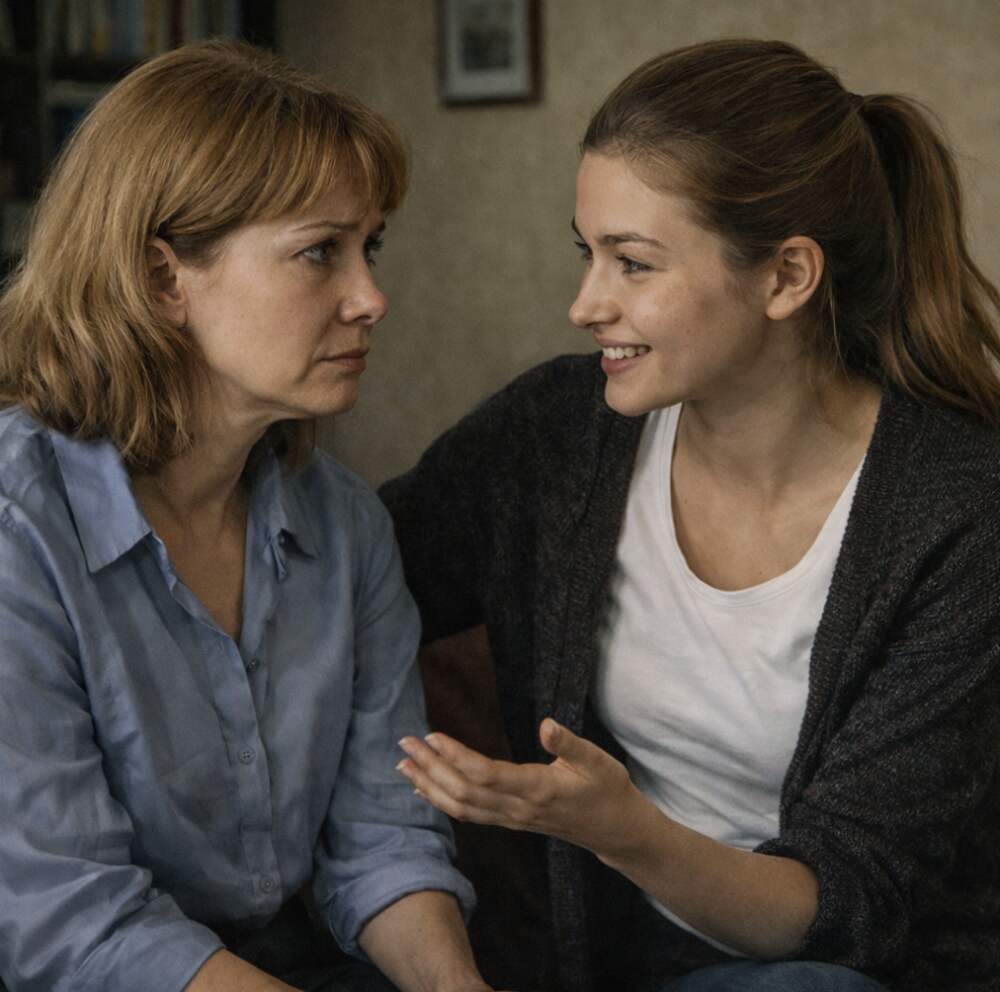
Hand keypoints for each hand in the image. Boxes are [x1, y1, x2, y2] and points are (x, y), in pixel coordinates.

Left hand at [397, 718, 639, 859]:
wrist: (613, 828)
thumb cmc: (606, 788)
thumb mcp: (598, 760)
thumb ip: (570, 743)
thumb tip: (546, 724)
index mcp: (537, 789)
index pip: (486, 774)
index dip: (456, 757)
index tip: (432, 736)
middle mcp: (518, 808)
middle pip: (464, 791)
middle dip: (431, 767)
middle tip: (404, 742)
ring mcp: (511, 818)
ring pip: (461, 807)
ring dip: (429, 785)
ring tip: (403, 764)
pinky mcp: (509, 820)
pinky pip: (468, 814)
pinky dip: (441, 801)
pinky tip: (423, 788)